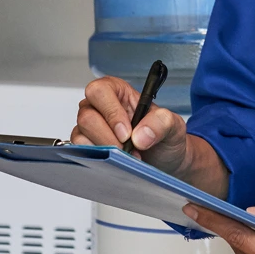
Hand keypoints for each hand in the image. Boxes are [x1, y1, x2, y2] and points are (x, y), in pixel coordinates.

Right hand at [72, 75, 189, 174]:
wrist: (164, 162)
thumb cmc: (165, 138)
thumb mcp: (173, 126)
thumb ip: (162, 122)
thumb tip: (140, 135)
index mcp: (118, 91)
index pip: (100, 91)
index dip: (110, 112)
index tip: (126, 133)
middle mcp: (99, 106)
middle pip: (87, 116)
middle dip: (108, 138)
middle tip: (128, 150)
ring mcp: (90, 127)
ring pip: (81, 135)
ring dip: (105, 150)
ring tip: (128, 156)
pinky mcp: (86, 145)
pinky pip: (80, 150)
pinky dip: (99, 159)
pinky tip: (117, 162)